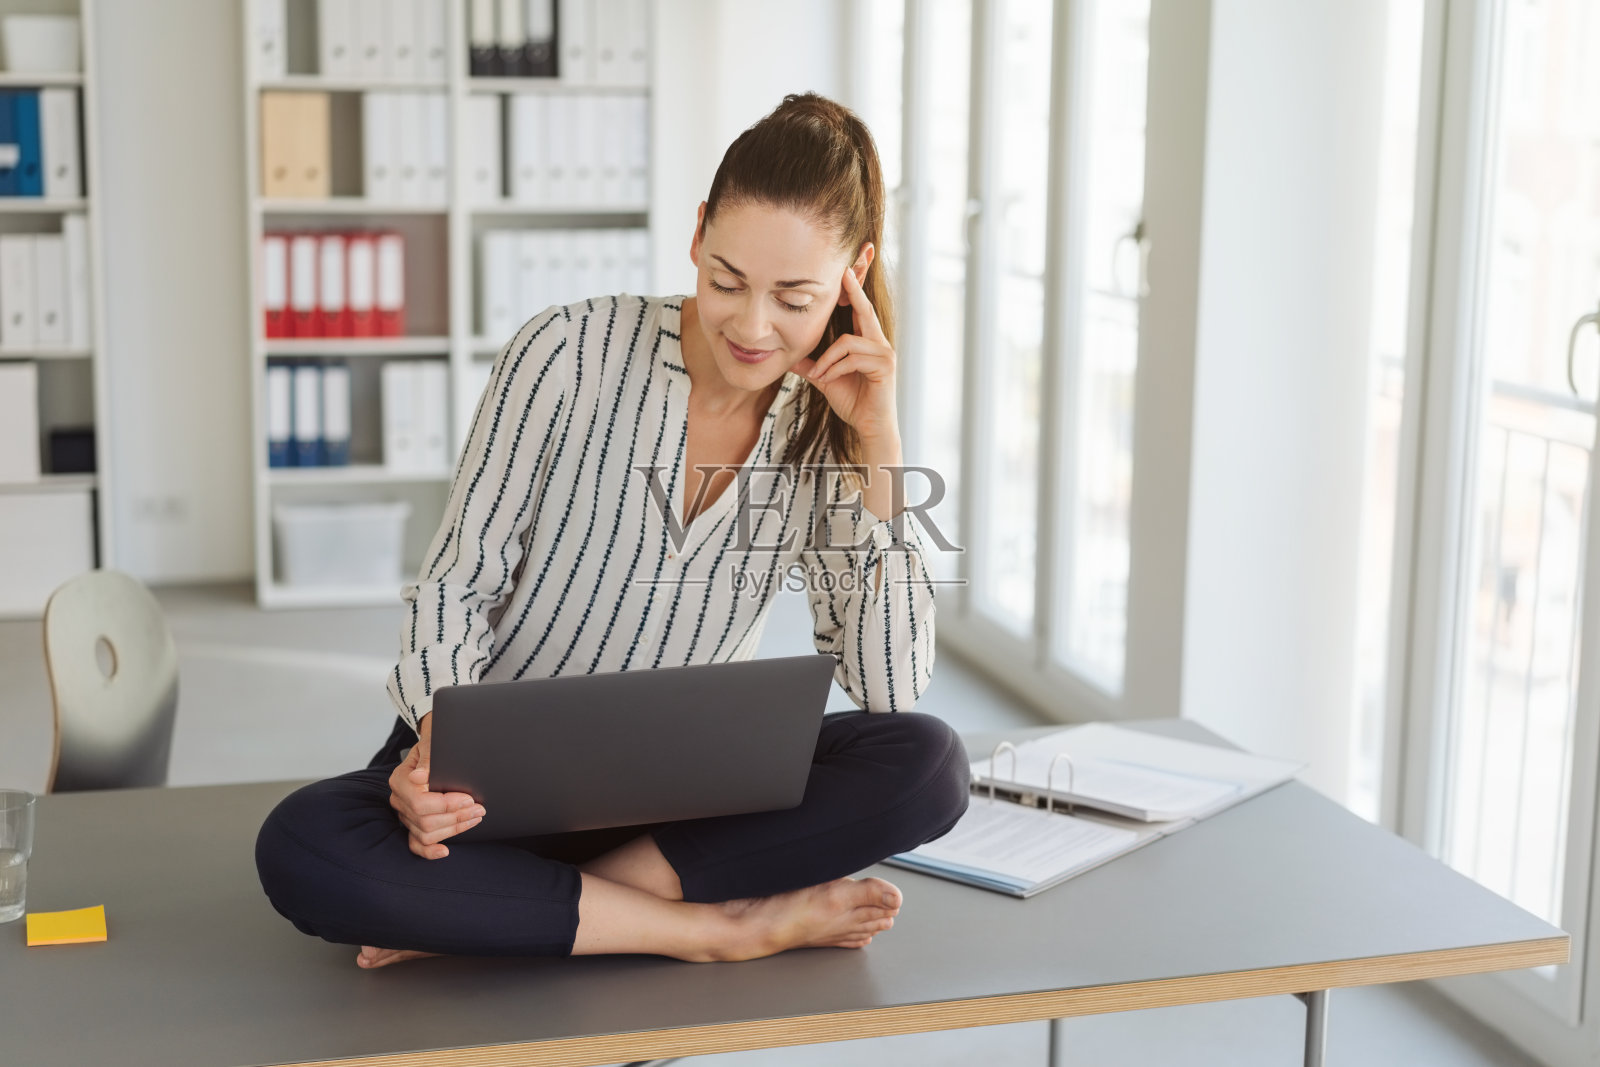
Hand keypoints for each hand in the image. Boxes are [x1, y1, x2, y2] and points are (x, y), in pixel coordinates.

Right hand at [388, 714, 483, 859]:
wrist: (434, 746)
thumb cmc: (435, 745)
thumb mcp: (433, 745)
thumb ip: (428, 761)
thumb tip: (419, 777)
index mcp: (400, 780)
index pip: (420, 803)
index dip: (446, 805)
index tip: (468, 799)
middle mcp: (399, 799)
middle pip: (425, 821)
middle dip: (456, 817)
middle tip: (479, 809)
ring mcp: (404, 813)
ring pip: (425, 834)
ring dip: (453, 829)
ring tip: (474, 818)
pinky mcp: (412, 823)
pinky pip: (415, 843)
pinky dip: (429, 851)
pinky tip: (444, 851)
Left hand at [798, 266, 899, 441]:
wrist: (869, 427)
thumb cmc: (853, 402)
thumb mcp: (826, 379)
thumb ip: (811, 366)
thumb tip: (789, 359)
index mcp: (866, 341)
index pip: (860, 309)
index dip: (854, 288)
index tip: (846, 267)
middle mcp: (879, 342)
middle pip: (864, 308)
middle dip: (855, 287)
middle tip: (845, 268)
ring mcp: (884, 353)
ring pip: (848, 341)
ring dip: (827, 360)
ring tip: (818, 375)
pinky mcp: (884, 365)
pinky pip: (851, 357)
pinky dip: (834, 369)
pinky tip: (827, 381)